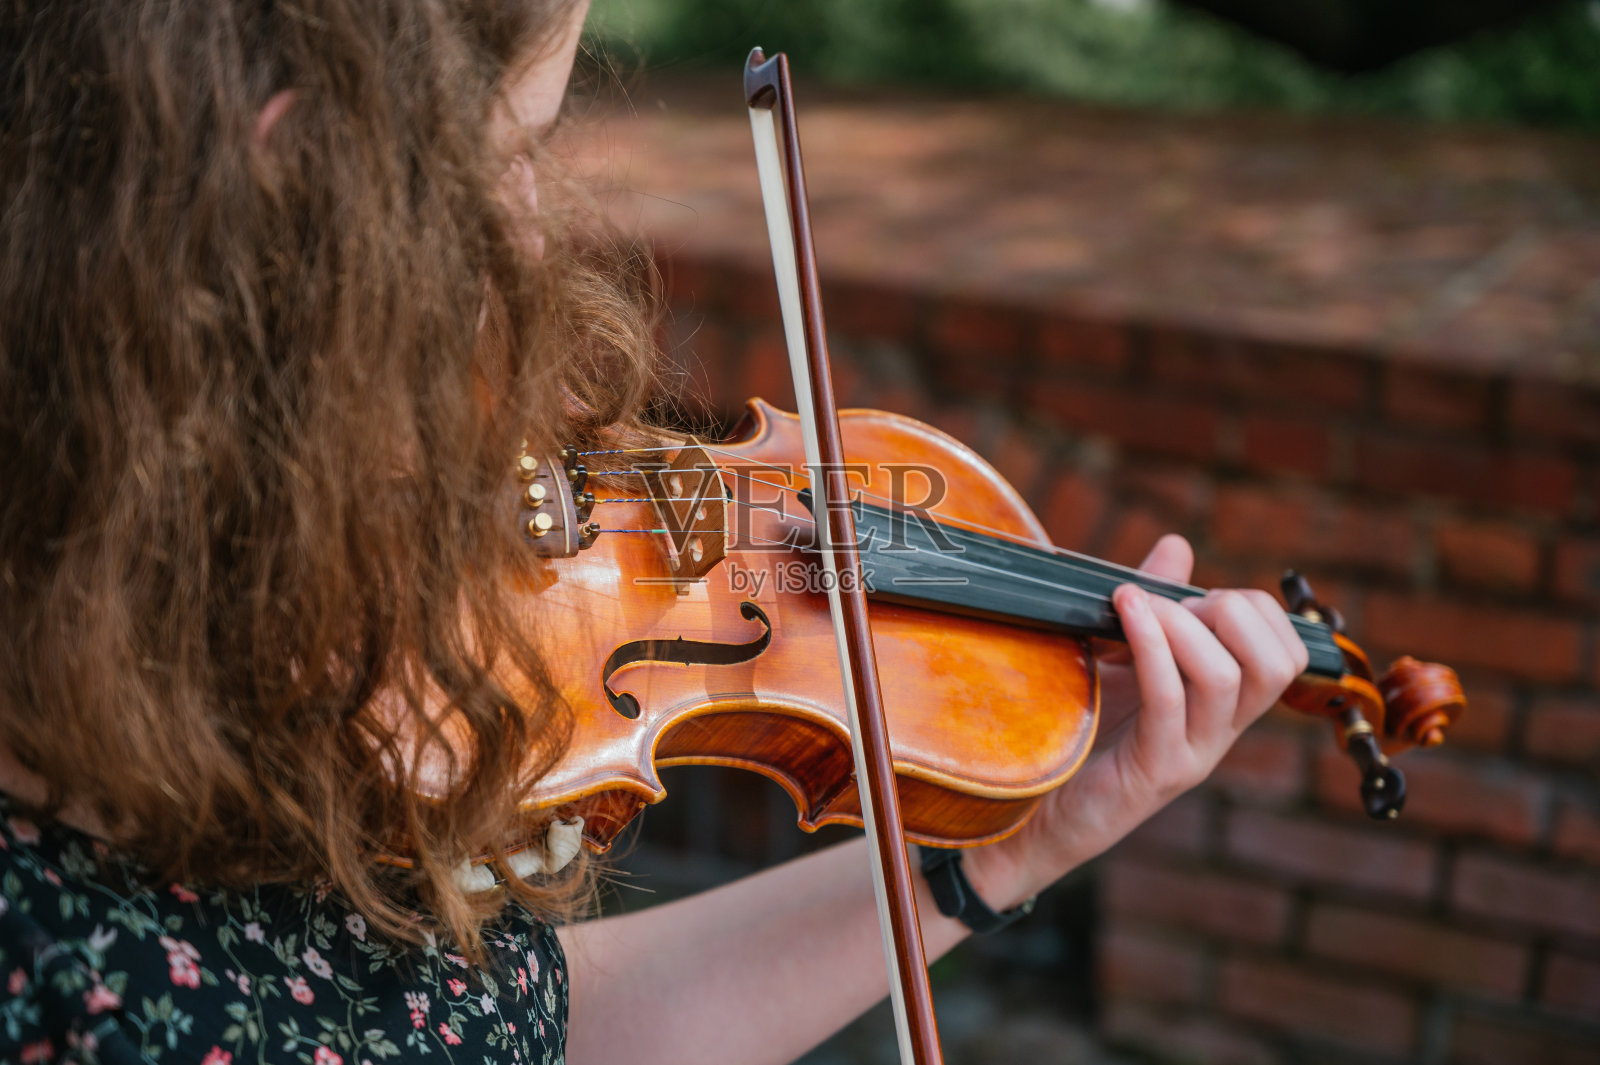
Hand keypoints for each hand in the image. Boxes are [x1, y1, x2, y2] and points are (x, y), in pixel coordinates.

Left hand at [964, 534, 1308, 909]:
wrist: (1031, 815)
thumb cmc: (1078, 735)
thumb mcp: (1121, 660)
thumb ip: (1155, 608)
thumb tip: (1178, 545)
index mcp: (1221, 708)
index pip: (1286, 651)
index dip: (1254, 608)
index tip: (1194, 596)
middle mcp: (1219, 733)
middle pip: (1276, 663)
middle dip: (1232, 612)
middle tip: (1172, 604)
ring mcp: (1192, 755)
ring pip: (1232, 678)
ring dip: (1183, 623)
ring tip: (1135, 603)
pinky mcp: (1154, 772)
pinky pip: (1170, 700)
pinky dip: (1152, 646)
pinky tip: (1126, 613)